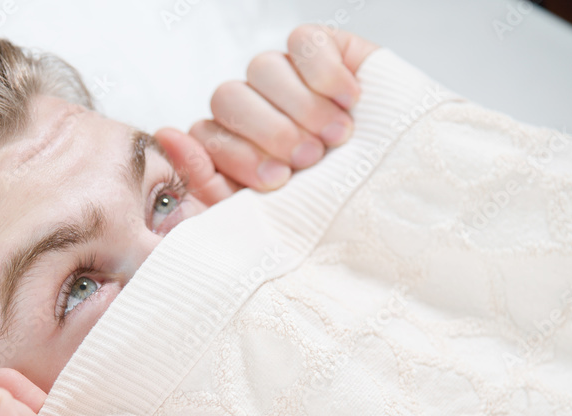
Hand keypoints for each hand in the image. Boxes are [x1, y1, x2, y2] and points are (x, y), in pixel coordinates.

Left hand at [154, 26, 379, 205]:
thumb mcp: (268, 217)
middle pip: (227, 97)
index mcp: (231, 150)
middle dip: (268, 133)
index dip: (235, 155)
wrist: (406, 197)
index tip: (275, 180)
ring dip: (300, 107)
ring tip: (336, 137)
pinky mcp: (322, 50)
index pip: (204, 135)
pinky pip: (304, 42)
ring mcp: (285, 78)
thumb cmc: (333, 213)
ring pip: (262, 68)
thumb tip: (165, 135)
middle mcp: (251, 110)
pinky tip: (350, 101)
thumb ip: (210, 186)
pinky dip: (325, 73)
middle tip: (309, 160)